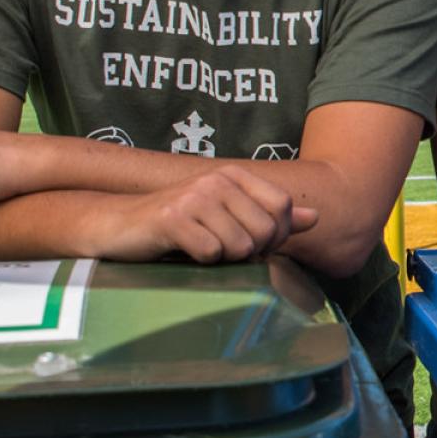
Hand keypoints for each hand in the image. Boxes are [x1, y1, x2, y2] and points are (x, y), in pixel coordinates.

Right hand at [86, 167, 317, 262]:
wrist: (120, 225)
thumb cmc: (180, 224)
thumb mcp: (228, 214)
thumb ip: (272, 215)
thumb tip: (316, 218)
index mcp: (234, 175)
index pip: (283, 208)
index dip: (275, 236)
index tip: (252, 244)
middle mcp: (217, 179)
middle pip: (266, 232)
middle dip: (249, 252)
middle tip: (222, 250)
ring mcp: (195, 196)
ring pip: (240, 246)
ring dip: (223, 259)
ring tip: (201, 247)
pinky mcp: (173, 218)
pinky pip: (211, 254)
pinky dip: (201, 262)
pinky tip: (184, 250)